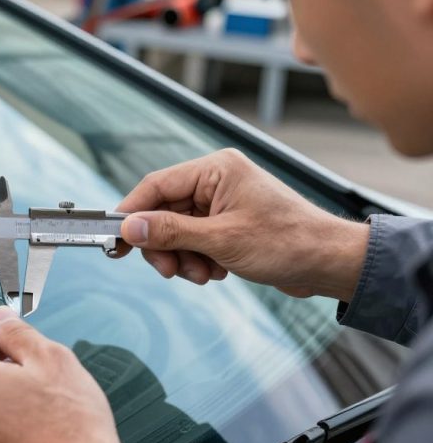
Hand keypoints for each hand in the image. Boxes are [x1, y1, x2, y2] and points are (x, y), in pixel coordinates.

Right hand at [114, 148, 368, 300]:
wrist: (329, 263)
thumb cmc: (287, 242)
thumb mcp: (222, 240)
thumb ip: (171, 232)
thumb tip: (130, 228)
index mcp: (216, 169)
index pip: (156, 185)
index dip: (132, 212)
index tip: (114, 238)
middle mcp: (216, 181)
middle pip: (163, 212)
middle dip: (164, 245)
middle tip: (169, 270)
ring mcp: (221, 203)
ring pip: (176, 231)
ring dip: (182, 258)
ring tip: (203, 273)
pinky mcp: (226, 224)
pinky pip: (193, 241)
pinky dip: (197, 260)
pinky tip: (216, 271)